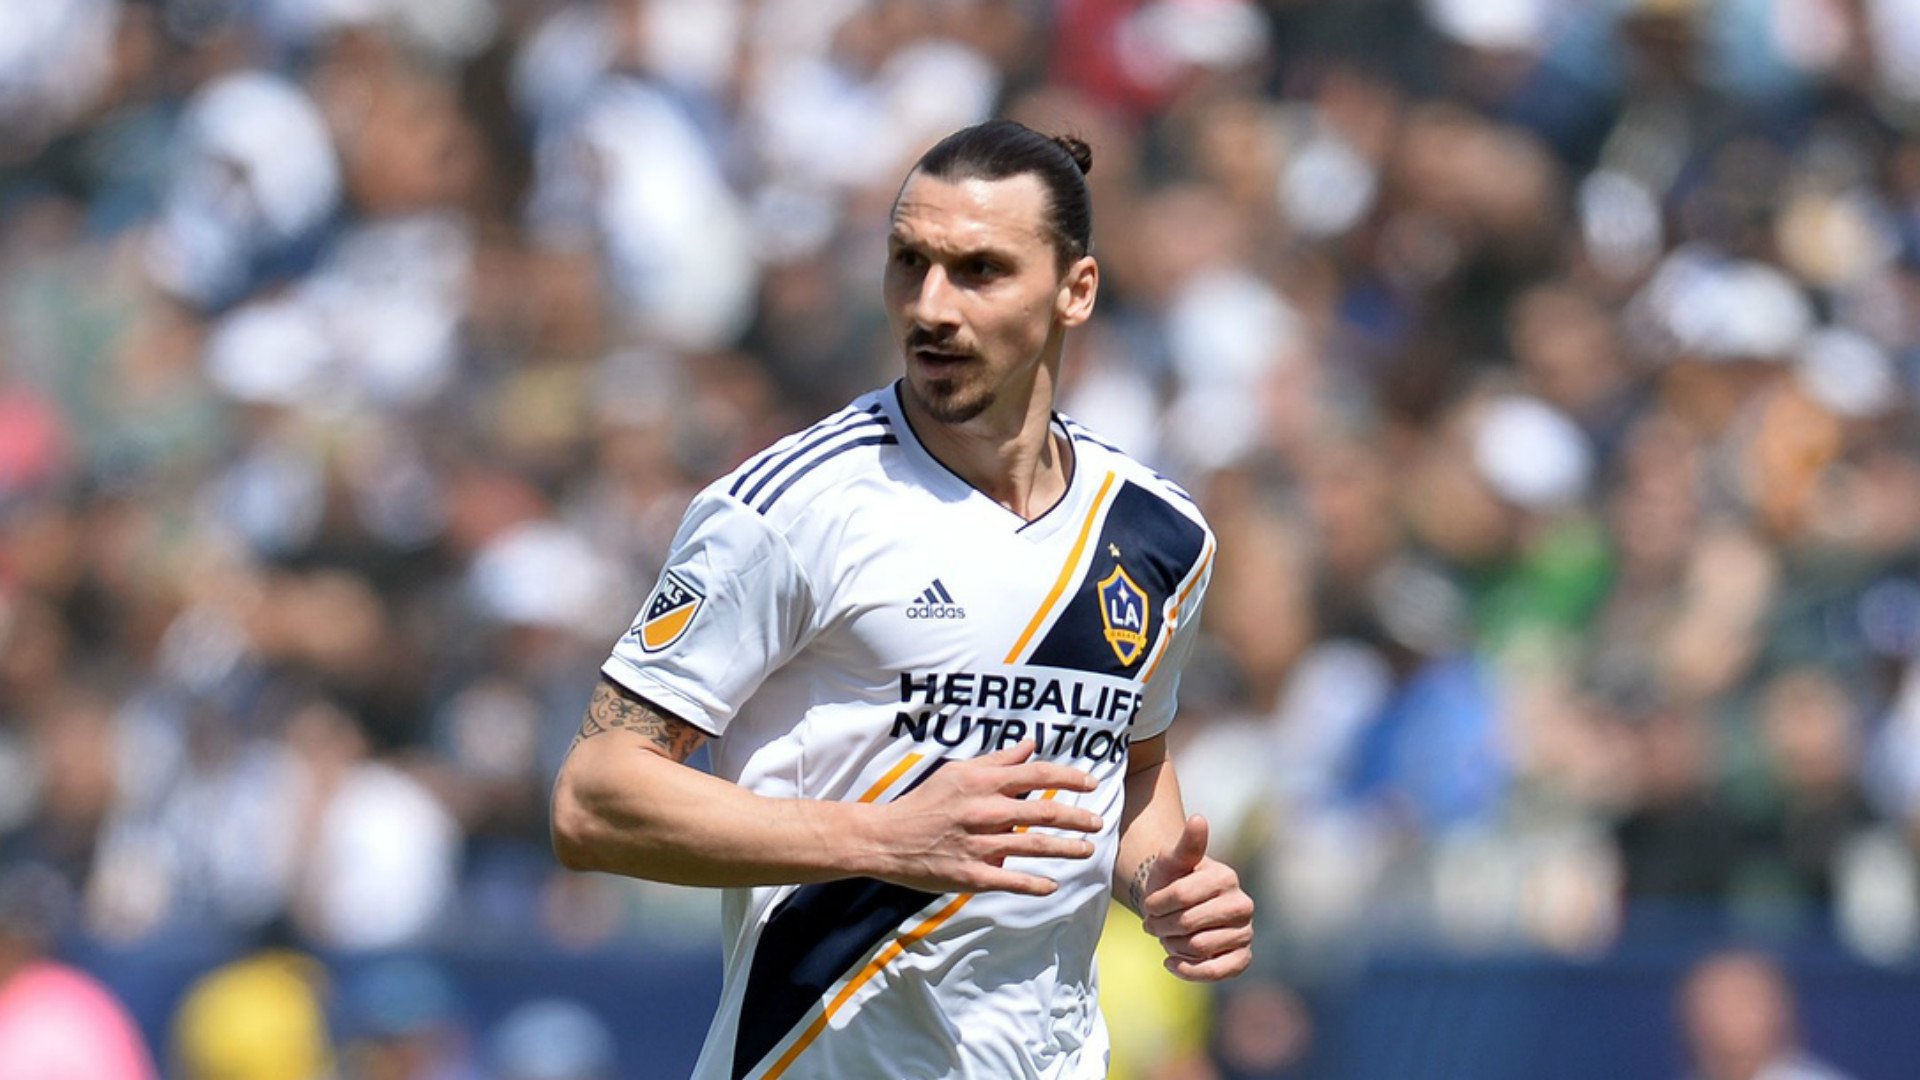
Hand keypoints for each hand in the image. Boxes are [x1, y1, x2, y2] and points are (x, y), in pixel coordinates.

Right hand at [871, 740, 1101, 895]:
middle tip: (1098, 822)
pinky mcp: (972, 875)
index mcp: (982, 784)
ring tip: (1087, 850)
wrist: (888, 839)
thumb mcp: (959, 772)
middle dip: (1077, 817)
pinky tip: (1053, 885)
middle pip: (1043, 813)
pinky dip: (1036, 884)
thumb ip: (997, 761)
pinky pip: (1012, 881)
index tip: (1090, 783)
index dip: (1068, 778)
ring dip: (1067, 849)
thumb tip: (1030, 745)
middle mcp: (985, 812)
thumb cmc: (926, 801)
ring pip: (1035, 846)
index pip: (1036, 775)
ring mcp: (979, 845)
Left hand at [1138, 815, 1253, 980]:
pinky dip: (1189, 970)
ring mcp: (1246, 932)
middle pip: (1189, 924)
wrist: (1178, 908)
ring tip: (1167, 937)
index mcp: (1226, 877)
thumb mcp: (1172, 861)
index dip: (1157, 905)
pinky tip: (1172, 962)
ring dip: (1172, 946)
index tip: (1149, 906)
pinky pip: (1217, 972)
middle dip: (1163, 927)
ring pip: (1199, 948)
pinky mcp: (1242, 957)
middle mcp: (1243, 904)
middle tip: (1154, 924)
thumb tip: (1198, 819)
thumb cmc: (1173, 881)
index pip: (1182, 895)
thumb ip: (1185, 844)